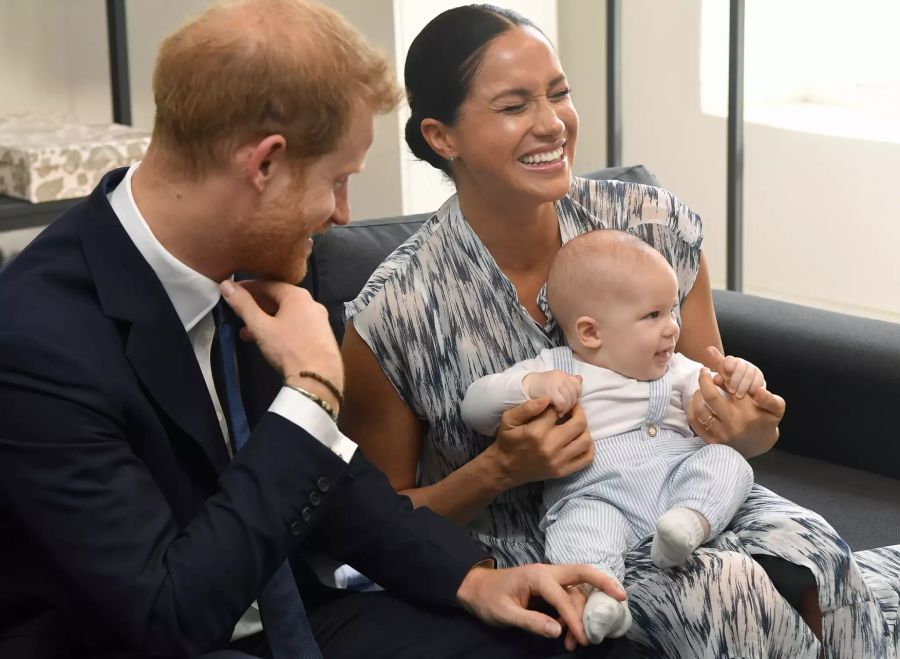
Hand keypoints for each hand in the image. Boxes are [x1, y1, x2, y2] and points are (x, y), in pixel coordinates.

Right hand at [220, 280, 343, 402]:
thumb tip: (226, 285)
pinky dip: (280, 329)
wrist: (318, 378)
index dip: (247, 288)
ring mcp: (319, 320)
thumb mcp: (261, 326)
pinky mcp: (322, 336)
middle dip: (256, 307)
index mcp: (297, 295)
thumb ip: (243, 305)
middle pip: (278, 299)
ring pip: (287, 314)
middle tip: (237, 314)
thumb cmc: (288, 348)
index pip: (267, 284)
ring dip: (266, 321)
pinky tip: (268, 342)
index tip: (232, 292)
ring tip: (247, 333)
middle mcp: (311, 303)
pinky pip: (296, 326)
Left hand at [455, 563, 625, 646]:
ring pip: (577, 589)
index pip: (563, 597)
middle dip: (603, 582)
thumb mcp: (505, 613)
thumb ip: (531, 621)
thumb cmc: (488, 599)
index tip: (583, 638)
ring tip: (580, 640)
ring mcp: (550, 579)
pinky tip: (572, 632)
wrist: (475, 588)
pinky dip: (575, 612)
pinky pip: (570, 596)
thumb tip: (558, 630)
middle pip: (582, 572)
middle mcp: (548, 573)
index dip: (575, 619)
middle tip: (622, 597)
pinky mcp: (549, 587)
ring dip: (584, 611)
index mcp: (537, 576)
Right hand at [491, 398, 593, 487]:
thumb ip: (527, 407)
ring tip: (575, 424)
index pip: (558, 410)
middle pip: (579, 423)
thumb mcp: (508, 419)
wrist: (505, 468)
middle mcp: (550, 446)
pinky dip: (588, 448)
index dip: (559, 403)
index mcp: (536, 432)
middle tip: (572, 409)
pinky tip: (579, 440)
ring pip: (586, 440)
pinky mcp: (562, 471)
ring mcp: (558, 461)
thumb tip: (548, 398)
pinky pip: (586, 459)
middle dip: (578, 411)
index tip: (557, 403)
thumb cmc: (507, 441)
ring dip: (584, 429)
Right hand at [523, 371, 581, 414]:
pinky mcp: (550, 392)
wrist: (522, 387)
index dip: (575, 396)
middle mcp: (561, 377)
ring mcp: (556, 383)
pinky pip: (562, 403)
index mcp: (563, 374)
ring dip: (566, 409)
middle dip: (571, 405)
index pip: (578, 386)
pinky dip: (560, 410)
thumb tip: (580, 379)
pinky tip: (555, 412)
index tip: (568, 403)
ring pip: (570, 400)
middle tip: (563, 410)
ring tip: (560, 412)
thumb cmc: (539, 387)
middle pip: (574, 394)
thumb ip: (567, 381)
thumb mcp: (554, 381)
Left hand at [688, 347, 785, 457]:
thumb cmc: (766, 422)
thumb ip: (770, 398)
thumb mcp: (776, 409)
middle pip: (710, 396)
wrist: (759, 446)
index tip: (718, 372)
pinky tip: (695, 400)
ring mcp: (721, 433)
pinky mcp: (711, 441)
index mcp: (748, 412)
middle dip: (704, 379)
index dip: (722, 376)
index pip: (731, 388)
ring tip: (700, 388)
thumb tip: (758, 390)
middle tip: (703, 371)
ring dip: (697, 393)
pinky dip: (691, 408)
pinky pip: (694, 422)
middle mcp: (733, 422)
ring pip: (700, 409)